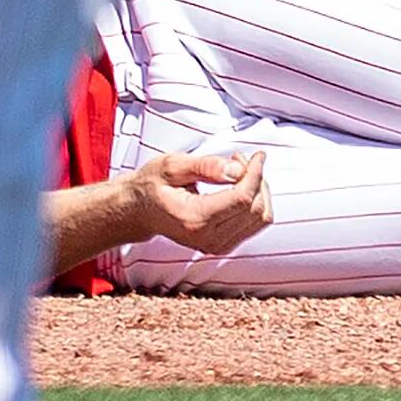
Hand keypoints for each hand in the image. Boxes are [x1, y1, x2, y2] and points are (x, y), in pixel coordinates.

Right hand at [126, 150, 271, 255]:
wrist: (139, 211)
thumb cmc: (153, 185)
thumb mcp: (172, 166)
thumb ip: (205, 166)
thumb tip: (237, 170)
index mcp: (195, 218)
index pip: (242, 199)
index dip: (255, 173)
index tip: (258, 155)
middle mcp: (208, 238)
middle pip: (255, 208)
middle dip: (256, 179)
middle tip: (238, 158)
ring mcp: (216, 246)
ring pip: (261, 218)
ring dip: (258, 190)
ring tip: (237, 171)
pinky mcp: (223, 245)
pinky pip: (255, 224)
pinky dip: (255, 202)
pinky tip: (238, 186)